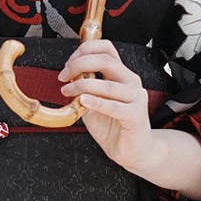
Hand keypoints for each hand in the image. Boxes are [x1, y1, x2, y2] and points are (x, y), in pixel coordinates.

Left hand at [59, 39, 200, 200]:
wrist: (132, 151)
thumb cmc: (113, 127)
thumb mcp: (92, 103)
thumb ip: (83, 88)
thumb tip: (69, 76)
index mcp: (121, 75)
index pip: (106, 48)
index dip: (84, 50)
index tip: (68, 64)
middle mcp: (131, 82)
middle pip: (105, 60)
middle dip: (79, 64)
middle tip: (64, 77)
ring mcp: (136, 97)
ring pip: (107, 84)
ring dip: (82, 86)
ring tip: (68, 92)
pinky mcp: (136, 115)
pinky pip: (113, 106)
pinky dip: (96, 102)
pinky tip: (83, 101)